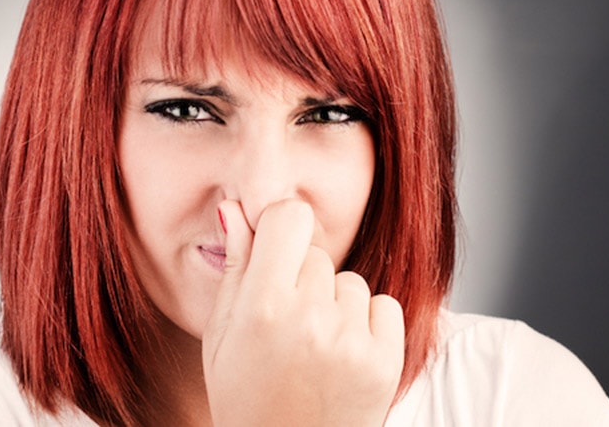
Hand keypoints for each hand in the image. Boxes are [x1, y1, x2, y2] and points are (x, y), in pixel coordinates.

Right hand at [203, 199, 404, 425]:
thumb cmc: (246, 399)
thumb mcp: (222, 336)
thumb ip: (234, 268)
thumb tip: (235, 210)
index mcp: (261, 306)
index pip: (289, 217)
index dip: (282, 229)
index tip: (276, 250)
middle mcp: (310, 317)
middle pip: (318, 253)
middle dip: (302, 277)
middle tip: (287, 323)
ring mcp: (351, 340)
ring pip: (350, 281)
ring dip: (335, 303)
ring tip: (314, 346)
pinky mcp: (385, 361)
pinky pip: (384, 305)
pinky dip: (367, 324)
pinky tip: (343, 354)